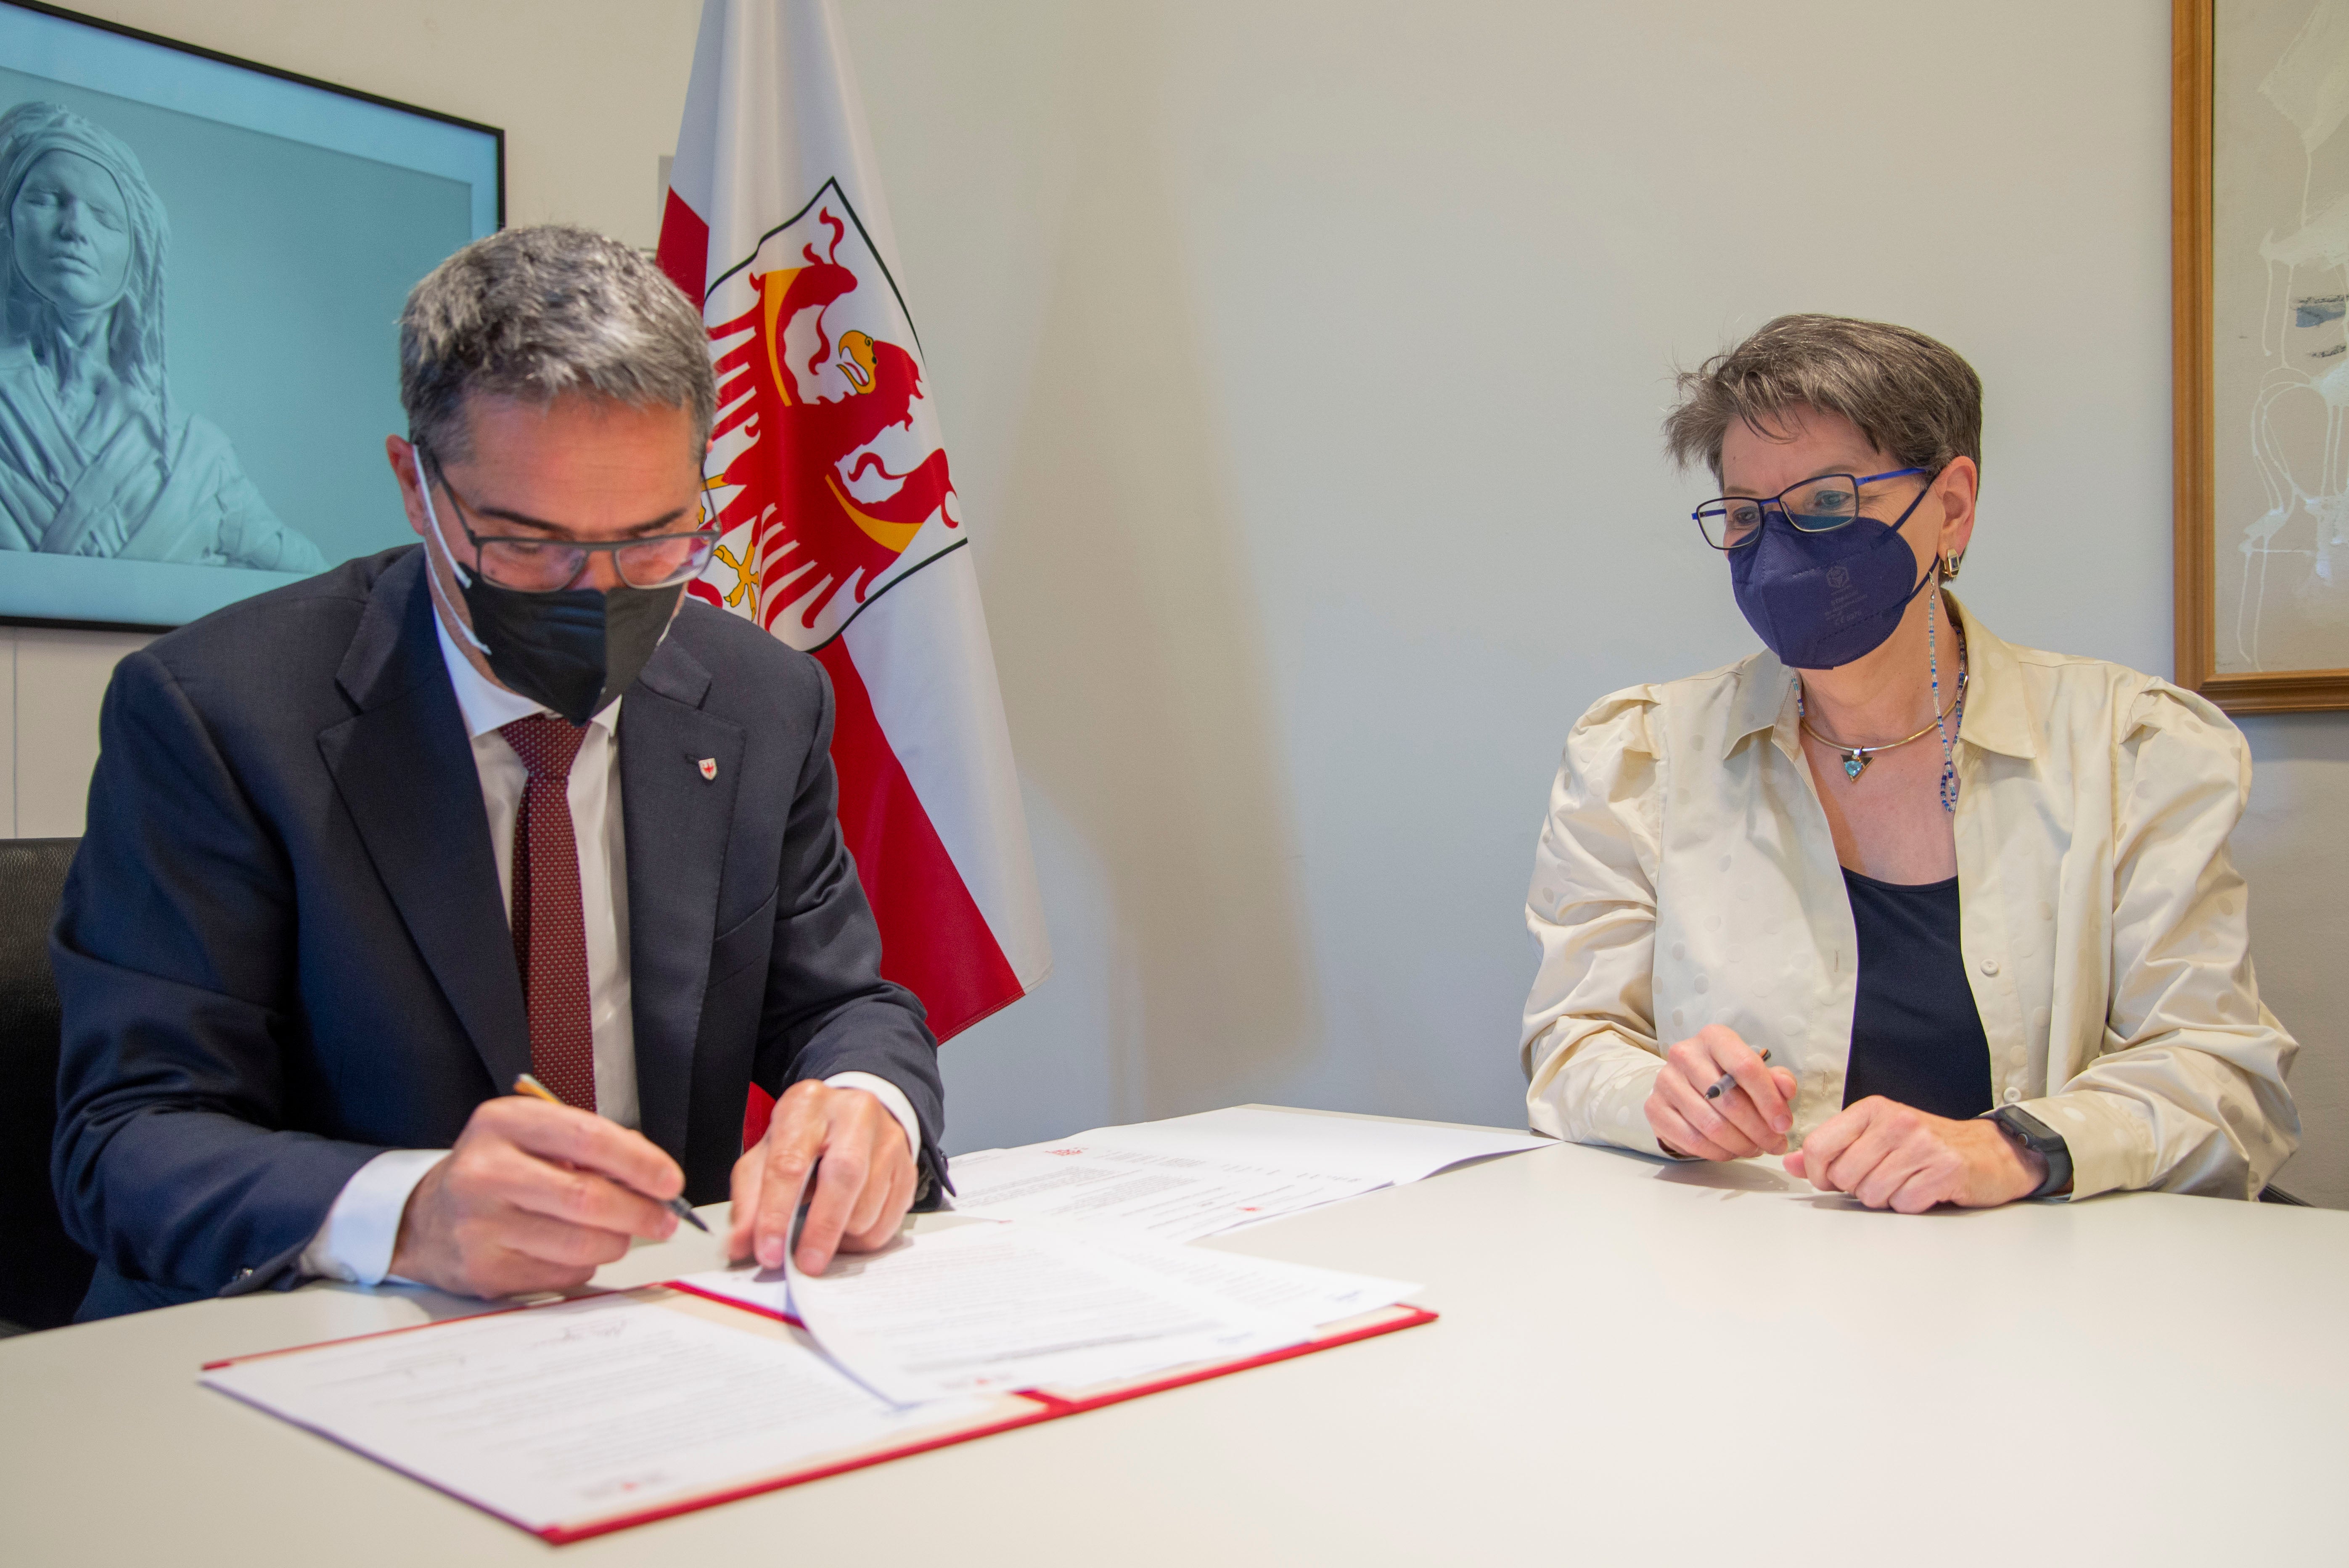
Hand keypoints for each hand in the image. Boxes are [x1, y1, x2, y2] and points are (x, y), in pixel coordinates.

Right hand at [389, 1096, 683, 1297]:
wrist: (426, 1218)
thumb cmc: (496, 1171)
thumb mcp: (533, 1136)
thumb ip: (591, 1146)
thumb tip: (654, 1176)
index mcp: (502, 1123)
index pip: (588, 1138)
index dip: (639, 1162)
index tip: (670, 1180)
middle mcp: (485, 1171)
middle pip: (587, 1198)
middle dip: (640, 1212)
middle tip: (664, 1219)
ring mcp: (479, 1225)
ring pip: (581, 1244)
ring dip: (617, 1242)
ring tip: (621, 1233)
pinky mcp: (484, 1270)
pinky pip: (562, 1274)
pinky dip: (585, 1265)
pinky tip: (575, 1250)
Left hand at [728, 1081, 917, 1274]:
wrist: (851, 1115)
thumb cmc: (803, 1139)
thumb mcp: (766, 1155)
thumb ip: (749, 1199)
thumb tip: (741, 1245)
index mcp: (807, 1106)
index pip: (790, 1163)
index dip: (776, 1214)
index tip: (768, 1253)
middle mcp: (854, 1114)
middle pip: (844, 1176)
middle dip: (822, 1228)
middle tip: (805, 1265)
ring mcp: (888, 1139)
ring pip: (870, 1204)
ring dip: (843, 1236)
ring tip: (822, 1236)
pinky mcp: (909, 1167)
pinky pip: (891, 1219)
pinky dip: (865, 1238)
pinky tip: (846, 1230)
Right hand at [1644, 1024, 1798, 1159]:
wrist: (1685, 1085)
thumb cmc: (1727, 1077)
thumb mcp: (1756, 1072)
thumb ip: (1776, 1079)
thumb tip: (1786, 1089)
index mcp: (1714, 1038)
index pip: (1745, 1067)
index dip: (1770, 1101)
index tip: (1784, 1125)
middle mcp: (1684, 1054)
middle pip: (1729, 1101)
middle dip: (1759, 1130)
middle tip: (1775, 1145)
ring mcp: (1665, 1081)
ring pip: (1711, 1125)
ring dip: (1741, 1145)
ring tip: (1755, 1149)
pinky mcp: (1654, 1108)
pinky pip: (1692, 1140)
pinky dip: (1717, 1153)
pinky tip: (1731, 1152)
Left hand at [1784, 1097, 2046, 1211]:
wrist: (1989, 1152)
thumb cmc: (1927, 1144)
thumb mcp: (1875, 1137)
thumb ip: (1831, 1149)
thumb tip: (1791, 1163)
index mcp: (1872, 1110)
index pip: (1819, 1146)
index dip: (1818, 1173)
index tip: (1831, 1179)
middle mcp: (1895, 1122)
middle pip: (1844, 1175)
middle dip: (1856, 1187)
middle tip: (1880, 1178)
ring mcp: (1922, 1144)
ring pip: (1872, 1193)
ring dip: (1885, 1197)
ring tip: (1904, 1182)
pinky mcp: (1945, 1169)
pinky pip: (1905, 1203)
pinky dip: (1910, 1204)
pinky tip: (1923, 1189)